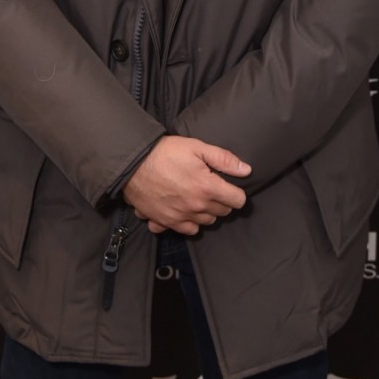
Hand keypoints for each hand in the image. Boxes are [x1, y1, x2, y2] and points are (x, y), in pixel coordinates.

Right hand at [123, 136, 250, 235]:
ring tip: (196, 197)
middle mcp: (196, 207)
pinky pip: (184, 230)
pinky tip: (181, 209)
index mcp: (207, 188)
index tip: (230, 186)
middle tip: (211, 187)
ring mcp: (180, 217)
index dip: (236, 192)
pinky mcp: (165, 222)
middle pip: (222, 212)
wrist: (132, 163)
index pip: (237, 201)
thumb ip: (224, 159)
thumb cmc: (165, 152)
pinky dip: (185, 223)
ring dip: (205, 212)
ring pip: (205, 223)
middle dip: (221, 201)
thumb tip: (246, 170)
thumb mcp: (197, 147)